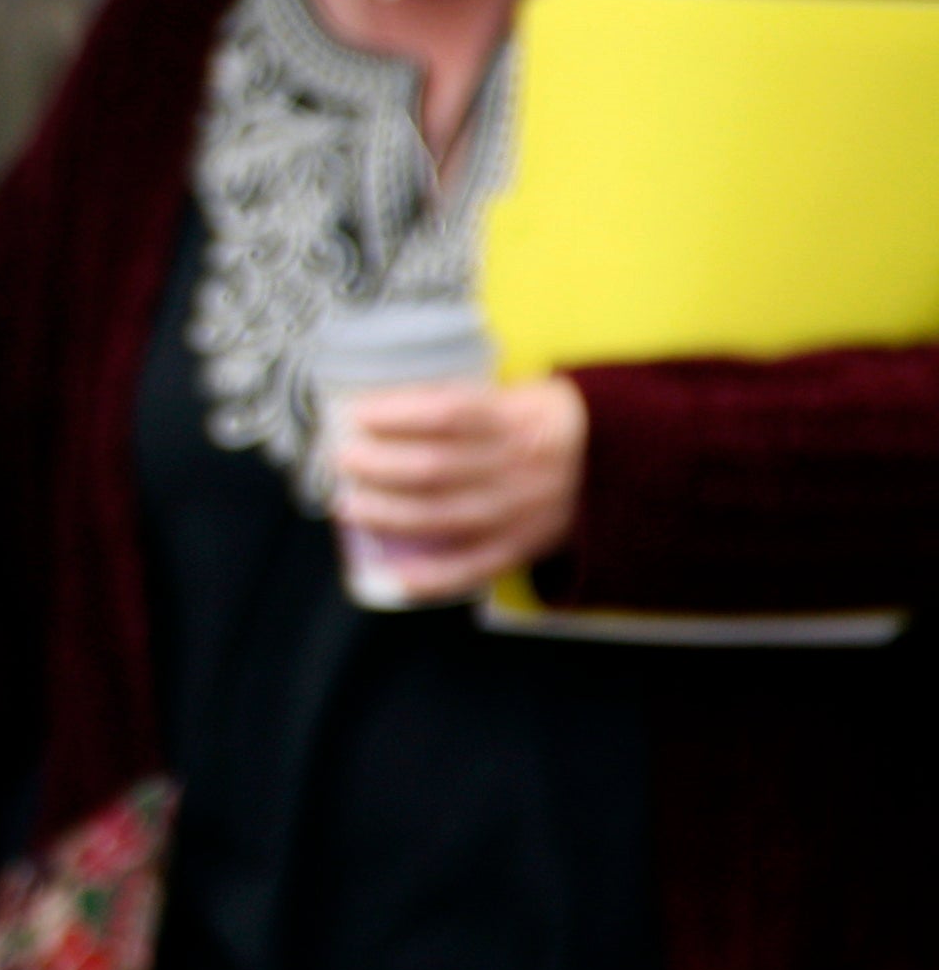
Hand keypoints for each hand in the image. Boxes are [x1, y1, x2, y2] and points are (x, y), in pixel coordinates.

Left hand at [329, 375, 586, 600]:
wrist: (626, 463)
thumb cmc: (551, 423)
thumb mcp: (520, 394)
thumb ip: (463, 399)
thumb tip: (386, 403)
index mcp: (517, 421)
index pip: (447, 414)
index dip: (397, 413)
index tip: (357, 412)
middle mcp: (518, 468)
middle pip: (436, 468)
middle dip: (379, 465)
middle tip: (342, 458)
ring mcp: (520, 513)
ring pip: (445, 517)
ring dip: (389, 514)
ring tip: (350, 505)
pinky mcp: (522, 548)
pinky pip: (472, 568)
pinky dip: (431, 576)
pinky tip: (392, 572)